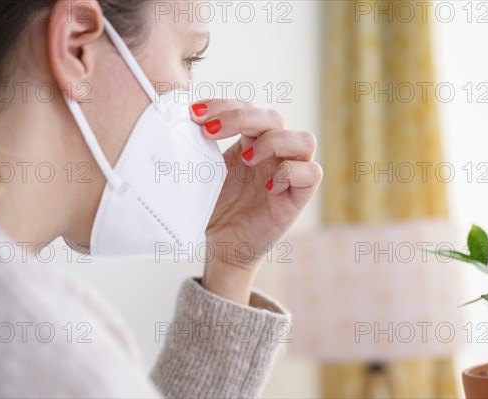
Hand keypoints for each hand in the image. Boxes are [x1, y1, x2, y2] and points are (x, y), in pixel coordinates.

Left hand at [190, 100, 322, 303]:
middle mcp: (274, 153)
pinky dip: (291, 173)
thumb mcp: (202, 175)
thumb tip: (175, 122)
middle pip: (274, 117)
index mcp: (251, 142)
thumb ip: (197, 150)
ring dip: (274, 142)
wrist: (224, 247)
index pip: (247, 108)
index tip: (193, 113)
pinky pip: (312, 173)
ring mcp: (290, 173)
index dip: (223, 105)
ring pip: (304, 139)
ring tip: (246, 159)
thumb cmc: (215, 209)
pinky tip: (269, 186)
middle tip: (209, 131)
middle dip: (240, 118)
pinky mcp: (299, 197)